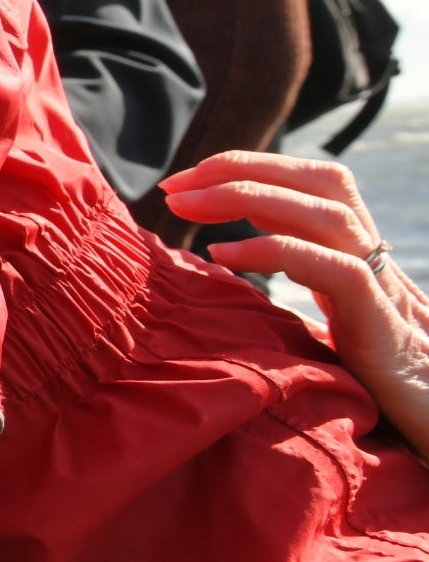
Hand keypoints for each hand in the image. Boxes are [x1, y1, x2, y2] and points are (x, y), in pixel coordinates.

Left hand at [162, 151, 428, 447]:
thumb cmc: (381, 392)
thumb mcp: (331, 333)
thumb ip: (297, 301)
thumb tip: (226, 281)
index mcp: (359, 260)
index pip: (311, 187)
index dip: (250, 171)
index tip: (184, 183)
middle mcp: (375, 264)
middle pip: (320, 183)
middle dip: (242, 169)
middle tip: (174, 185)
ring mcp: (385, 292)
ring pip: (328, 213)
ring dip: (249, 196)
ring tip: (185, 205)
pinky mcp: (386, 328)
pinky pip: (337, 271)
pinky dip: (277, 252)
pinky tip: (222, 255)